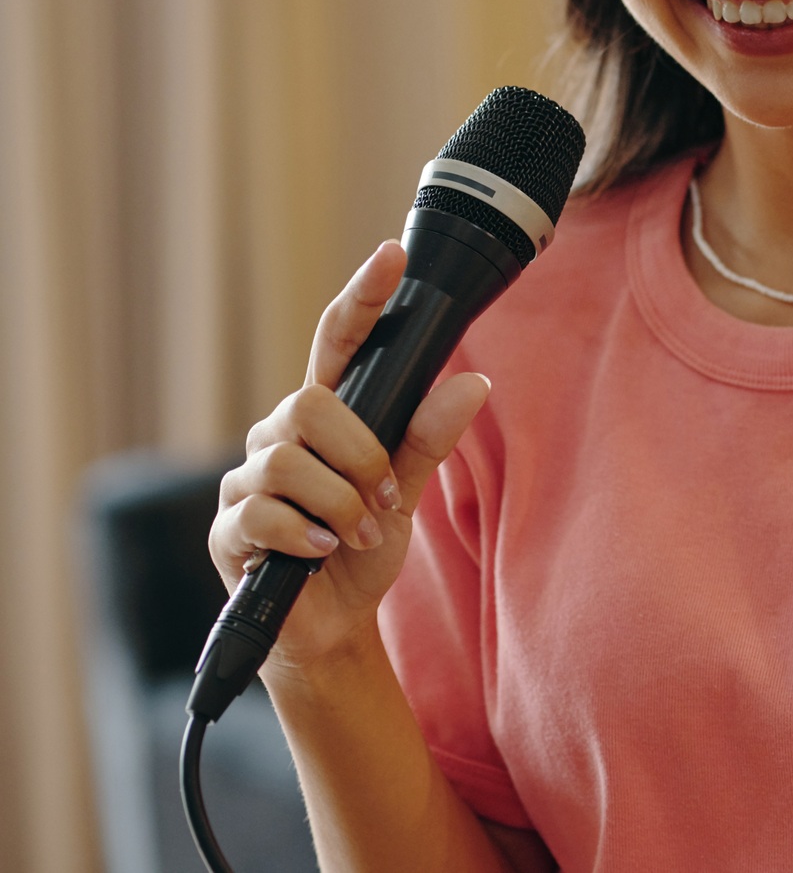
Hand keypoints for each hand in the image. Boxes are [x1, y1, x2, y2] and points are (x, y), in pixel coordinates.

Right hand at [208, 241, 490, 674]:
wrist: (335, 625)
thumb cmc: (366, 547)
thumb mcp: (409, 491)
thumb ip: (430, 438)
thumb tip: (475, 382)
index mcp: (328, 416)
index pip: (338, 341)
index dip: (362, 297)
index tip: (391, 255)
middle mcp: (280, 434)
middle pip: (310, 404)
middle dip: (359, 455)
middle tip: (383, 498)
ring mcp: (247, 479)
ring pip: (287, 462)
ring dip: (340, 504)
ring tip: (358, 535)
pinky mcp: (228, 527)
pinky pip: (263, 512)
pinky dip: (306, 535)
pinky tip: (324, 553)